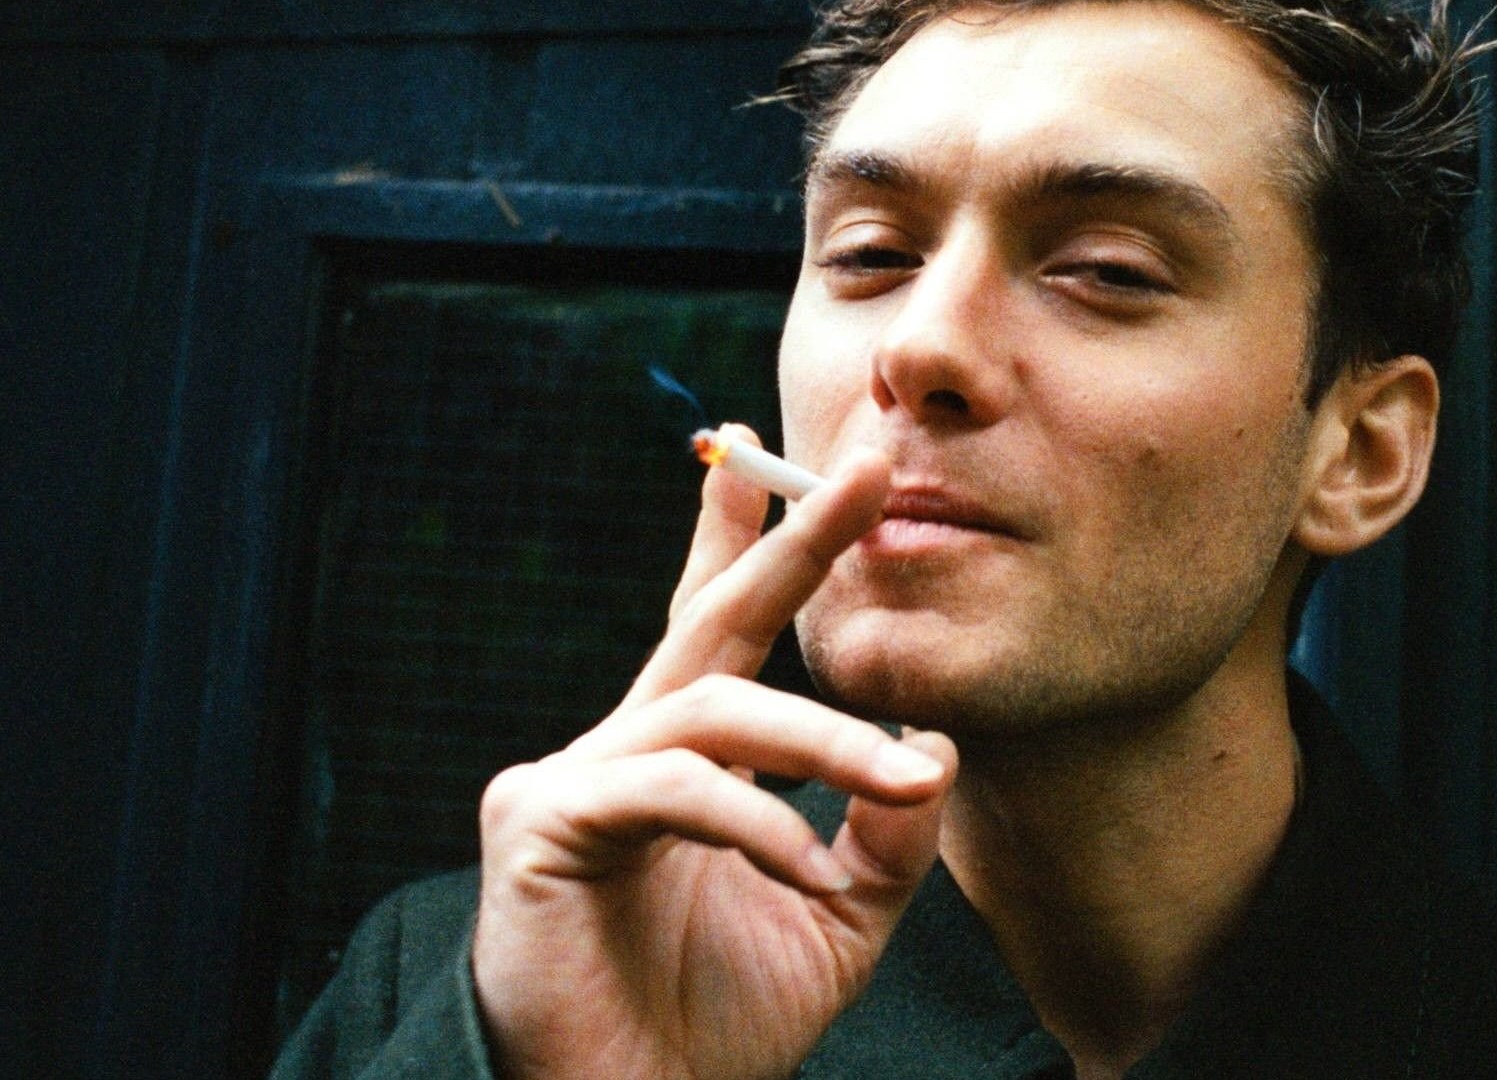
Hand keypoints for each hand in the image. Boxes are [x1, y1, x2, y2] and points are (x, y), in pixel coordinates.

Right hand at [471, 427, 955, 1079]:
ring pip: (714, 710)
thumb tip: (937, 746)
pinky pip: (671, 789)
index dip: (750, 539)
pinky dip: (754, 822)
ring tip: (899, 779)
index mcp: (686, 759)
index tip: (776, 451)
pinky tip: (805, 866)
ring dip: (821, 737)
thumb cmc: (716, 1022)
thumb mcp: (836, 920)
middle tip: (869, 470)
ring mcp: (573, 779)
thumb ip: (884, 836)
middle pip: (714, 620)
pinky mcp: (542, 826)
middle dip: (795, 540)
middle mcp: (625, 747)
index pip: (721, 629)